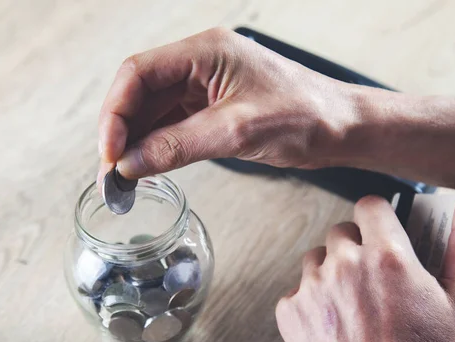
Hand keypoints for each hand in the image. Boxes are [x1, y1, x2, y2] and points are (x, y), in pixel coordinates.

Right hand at [97, 27, 357, 184]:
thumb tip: (130, 163)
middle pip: (141, 92)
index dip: (116, 112)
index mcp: (206, 51)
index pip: (139, 73)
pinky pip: (174, 124)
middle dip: (122, 132)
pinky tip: (148, 166)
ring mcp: (206, 85)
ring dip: (137, 142)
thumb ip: (179, 145)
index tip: (110, 152)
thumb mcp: (238, 132)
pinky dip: (158, 146)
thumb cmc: (306, 116)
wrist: (344, 126)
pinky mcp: (214, 107)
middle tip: (112, 173)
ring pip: (155, 110)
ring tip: (124, 178)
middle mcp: (200, 63)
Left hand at [275, 184, 454, 341]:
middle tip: (374, 280)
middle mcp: (344, 265)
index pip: (369, 206)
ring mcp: (313, 288)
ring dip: (331, 272)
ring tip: (354, 303)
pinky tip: (335, 323)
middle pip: (341, 232)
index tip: (382, 235)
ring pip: (316, 258)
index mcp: (387, 256)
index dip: (378, 219)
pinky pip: (297, 290)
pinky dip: (312, 301)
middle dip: (356, 248)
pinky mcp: (291, 312)